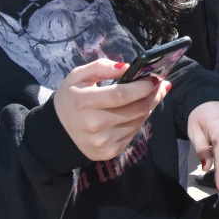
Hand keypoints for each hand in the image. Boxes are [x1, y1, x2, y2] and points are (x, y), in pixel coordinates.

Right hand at [54, 59, 168, 160]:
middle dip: (154, 95)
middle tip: (161, 85)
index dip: (142, 87)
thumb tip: (126, 67)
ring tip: (150, 95)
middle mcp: (94, 125)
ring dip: (149, 107)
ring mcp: (103, 141)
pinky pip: (134, 133)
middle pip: (136, 109)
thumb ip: (101, 67)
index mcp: (84, 102)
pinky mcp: (110, 152)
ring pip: (138, 121)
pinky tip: (137, 111)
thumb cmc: (72, 98)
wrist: (57, 132)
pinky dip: (139, 120)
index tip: (155, 78)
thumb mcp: (78, 76)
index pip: (121, 95)